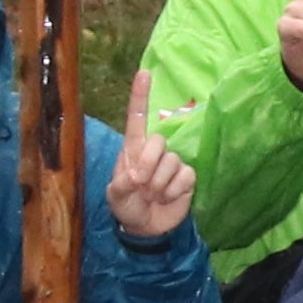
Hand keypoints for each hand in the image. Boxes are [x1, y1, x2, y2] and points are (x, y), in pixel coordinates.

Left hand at [108, 70, 195, 241]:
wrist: (147, 228)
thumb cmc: (127, 206)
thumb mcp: (115, 197)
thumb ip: (122, 184)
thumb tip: (138, 176)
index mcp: (133, 149)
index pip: (137, 118)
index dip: (140, 96)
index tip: (144, 74)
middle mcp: (154, 151)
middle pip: (158, 141)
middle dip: (148, 165)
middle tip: (141, 185)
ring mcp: (172, 162)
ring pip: (172, 161)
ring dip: (160, 184)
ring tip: (153, 195)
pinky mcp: (187, 177)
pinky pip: (186, 175)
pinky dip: (175, 191)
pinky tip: (168, 198)